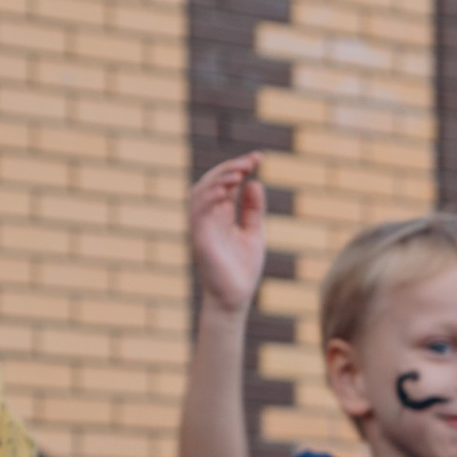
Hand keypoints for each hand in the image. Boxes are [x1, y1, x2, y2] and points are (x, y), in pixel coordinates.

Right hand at [189, 156, 266, 315]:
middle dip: (230, 168)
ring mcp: (202, 226)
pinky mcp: (199, 237)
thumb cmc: (242, 269)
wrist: (234, 298)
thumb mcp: (254, 233)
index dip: (239, 167)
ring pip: (201, 192)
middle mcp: (209, 216)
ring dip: (219, 178)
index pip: (227, 183)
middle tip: (250, 161)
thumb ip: (253, 210)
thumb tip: (254, 183)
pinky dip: (210, 197)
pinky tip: (227, 189)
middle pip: (212, 182)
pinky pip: (198, 211)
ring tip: (239, 172)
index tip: (258, 158)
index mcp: (221, 214)